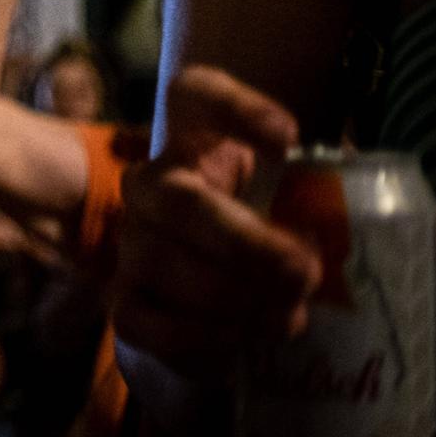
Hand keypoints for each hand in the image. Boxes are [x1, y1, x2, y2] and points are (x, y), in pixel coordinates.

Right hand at [111, 66, 318, 379]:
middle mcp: (149, 184)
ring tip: (287, 317)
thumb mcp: (285, 189)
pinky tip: (238, 341)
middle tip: (304, 272)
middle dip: (246, 245)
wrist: (211, 265)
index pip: (194, 95)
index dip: (236, 108)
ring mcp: (129, 242)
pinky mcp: (124, 299)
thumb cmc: (259, 219)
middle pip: (181, 203)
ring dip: (231, 299)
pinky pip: (138, 322)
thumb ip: (308, 185)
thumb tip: (311, 177)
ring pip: (159, 264)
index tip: (288, 137)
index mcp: (192, 141)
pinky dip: (192, 338)